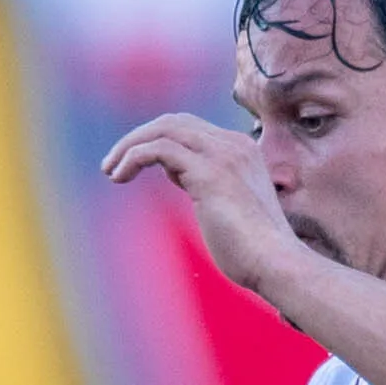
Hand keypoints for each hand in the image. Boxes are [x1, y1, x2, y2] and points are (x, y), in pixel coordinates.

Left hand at [103, 113, 307, 301]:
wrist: (275, 262)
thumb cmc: (253, 249)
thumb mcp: (228, 207)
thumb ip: (207, 185)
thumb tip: (179, 176)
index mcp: (241, 150)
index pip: (191, 129)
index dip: (159, 143)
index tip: (136, 167)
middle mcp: (233, 145)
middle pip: (174, 122)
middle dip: (138, 137)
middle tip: (112, 165)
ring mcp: (223, 155)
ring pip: (164, 129)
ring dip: (129, 145)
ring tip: (110, 170)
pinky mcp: (209, 173)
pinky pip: (158, 149)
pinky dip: (133, 157)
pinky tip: (120, 176)